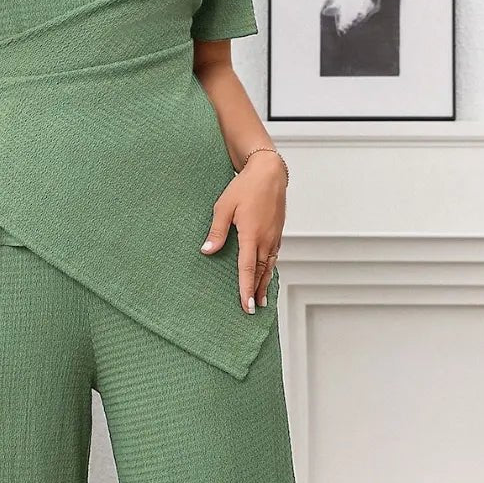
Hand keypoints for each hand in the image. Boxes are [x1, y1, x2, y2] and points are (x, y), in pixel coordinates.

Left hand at [200, 152, 286, 312]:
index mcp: (251, 235)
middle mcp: (265, 239)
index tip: (246, 305)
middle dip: (256, 292)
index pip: (247, 269)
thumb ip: (216, 232)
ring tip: (261, 299)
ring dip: (264, 283)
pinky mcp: (277, 232)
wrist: (269, 172)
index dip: (246, 289)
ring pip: (269, 266)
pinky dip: (270, 269)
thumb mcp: (223, 207)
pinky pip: (273, 256)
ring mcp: (274, 236)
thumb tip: (207, 252)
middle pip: (261, 272)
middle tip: (252, 310)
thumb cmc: (245, 187)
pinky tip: (266, 275)